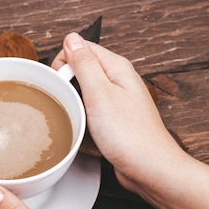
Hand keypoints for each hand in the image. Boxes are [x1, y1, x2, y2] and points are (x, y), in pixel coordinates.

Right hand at [52, 33, 184, 193]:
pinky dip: (84, 128)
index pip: (80, 49)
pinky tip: (86, 138)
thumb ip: (84, 63)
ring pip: (82, 98)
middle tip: (69, 106)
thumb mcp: (100, 93)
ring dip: (74, 110)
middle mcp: (118, 82)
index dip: (64, 63)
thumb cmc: (129, 135)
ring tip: (79, 124)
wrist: (149, 169)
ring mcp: (116, 103)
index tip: (60, 82)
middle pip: (80, 73)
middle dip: (67, 89)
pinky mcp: (113, 123)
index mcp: (116, 68)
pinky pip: (89, 119)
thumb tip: (72, 39)